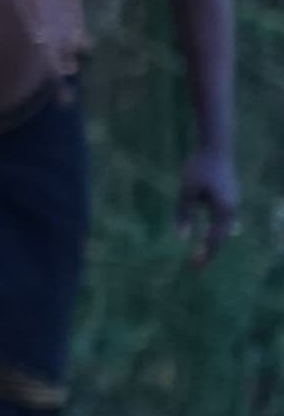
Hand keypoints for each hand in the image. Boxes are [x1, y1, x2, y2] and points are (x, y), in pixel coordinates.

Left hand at [179, 147, 240, 266]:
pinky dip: (219, 231)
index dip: (204, 254)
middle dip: (209, 253)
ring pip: (225, 230)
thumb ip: (185, 214)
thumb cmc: (198, 168)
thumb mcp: (187, 191)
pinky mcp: (230, 198)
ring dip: (214, 243)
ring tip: (203, 255)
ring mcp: (233, 204)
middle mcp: (231, 211)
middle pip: (221, 238)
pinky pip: (226, 221)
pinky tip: (217, 236)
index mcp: (222, 211)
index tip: (194, 267)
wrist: (215, 149)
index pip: (214, 240)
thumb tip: (183, 238)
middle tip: (196, 267)